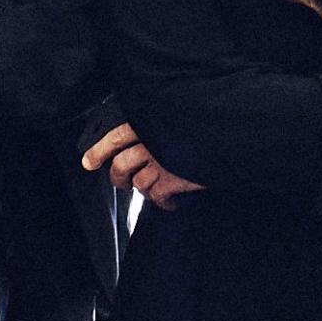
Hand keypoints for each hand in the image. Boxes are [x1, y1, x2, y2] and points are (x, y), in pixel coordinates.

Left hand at [82, 122, 201, 206]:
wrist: (232, 135)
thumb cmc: (205, 126)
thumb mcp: (178, 118)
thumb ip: (158, 127)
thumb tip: (139, 146)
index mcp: (149, 121)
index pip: (115, 136)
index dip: (99, 150)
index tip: (88, 162)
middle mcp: (151, 140)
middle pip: (120, 166)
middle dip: (119, 179)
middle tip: (124, 182)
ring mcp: (161, 160)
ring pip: (138, 183)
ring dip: (146, 189)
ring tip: (157, 187)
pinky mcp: (173, 179)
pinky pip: (157, 197)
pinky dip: (164, 202)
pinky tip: (172, 200)